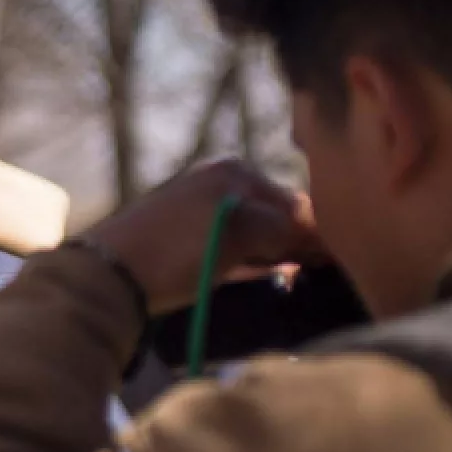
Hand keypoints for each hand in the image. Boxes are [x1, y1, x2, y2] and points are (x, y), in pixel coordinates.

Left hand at [84, 160, 326, 314]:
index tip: (344, 260)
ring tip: (301, 278)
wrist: (107, 275)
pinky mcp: (185, 240)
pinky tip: (271, 277)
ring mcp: (200, 211)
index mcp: (234, 173)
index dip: (321, 232)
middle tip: (326, 273)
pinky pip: (234, 249)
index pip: (295, 201)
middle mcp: (218, 184)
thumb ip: (283, 227)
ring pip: (256, 234)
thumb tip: (316, 232)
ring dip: (278, 255)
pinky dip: (253, 262)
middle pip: (276, 216)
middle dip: (299, 243)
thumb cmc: (177, 249)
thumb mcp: (240, 234)